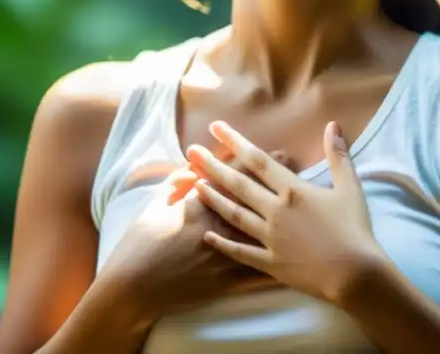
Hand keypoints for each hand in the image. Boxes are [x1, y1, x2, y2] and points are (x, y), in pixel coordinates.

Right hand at [99, 151, 299, 319]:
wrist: (135, 285)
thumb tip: (193, 167)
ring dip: (287, 216)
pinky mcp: (229, 280)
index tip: (281, 153)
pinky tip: (300, 252)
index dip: (262, 163)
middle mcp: (221, 226)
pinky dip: (281, 261)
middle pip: (260, 198)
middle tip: (301, 168)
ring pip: (266, 231)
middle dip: (283, 182)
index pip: (239, 176)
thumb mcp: (156, 203)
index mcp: (203, 203)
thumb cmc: (142, 241)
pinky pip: (262, 271)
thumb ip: (178, 183)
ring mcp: (228, 254)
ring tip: (305, 203)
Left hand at [186, 121, 385, 305]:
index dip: (235, 142)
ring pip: (234, 215)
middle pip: (238, 184)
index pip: (258, 161)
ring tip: (195, 186)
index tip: (216, 127)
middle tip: (191, 152)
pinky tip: (207, 236)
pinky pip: (241, 252)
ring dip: (213, 199)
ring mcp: (270, 238)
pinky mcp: (270, 263)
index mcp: (292, 190)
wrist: (355, 274)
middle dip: (213, 166)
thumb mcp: (350, 187)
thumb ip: (338, 155)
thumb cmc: (354, 229)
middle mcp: (275, 211)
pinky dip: (223, 244)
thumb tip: (332, 124)